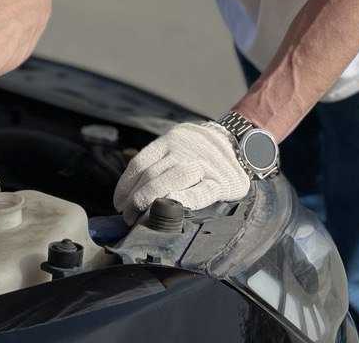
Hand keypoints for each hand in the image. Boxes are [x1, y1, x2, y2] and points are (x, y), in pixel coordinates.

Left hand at [113, 121, 250, 220]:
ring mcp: (203, 164)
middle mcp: (184, 148)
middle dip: (135, 199)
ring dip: (151, 201)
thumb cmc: (201, 153)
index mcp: (170, 140)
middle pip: (151, 175)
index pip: (139, 163)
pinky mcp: (221, 182)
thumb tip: (127, 196)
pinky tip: (170, 207)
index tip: (119, 203)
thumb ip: (159, 163)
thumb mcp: (179, 146)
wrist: (240, 143)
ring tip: (141, 218)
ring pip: (171, 180)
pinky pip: (200, 192)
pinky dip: (183, 200)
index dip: (125, 186)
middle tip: (127, 216)